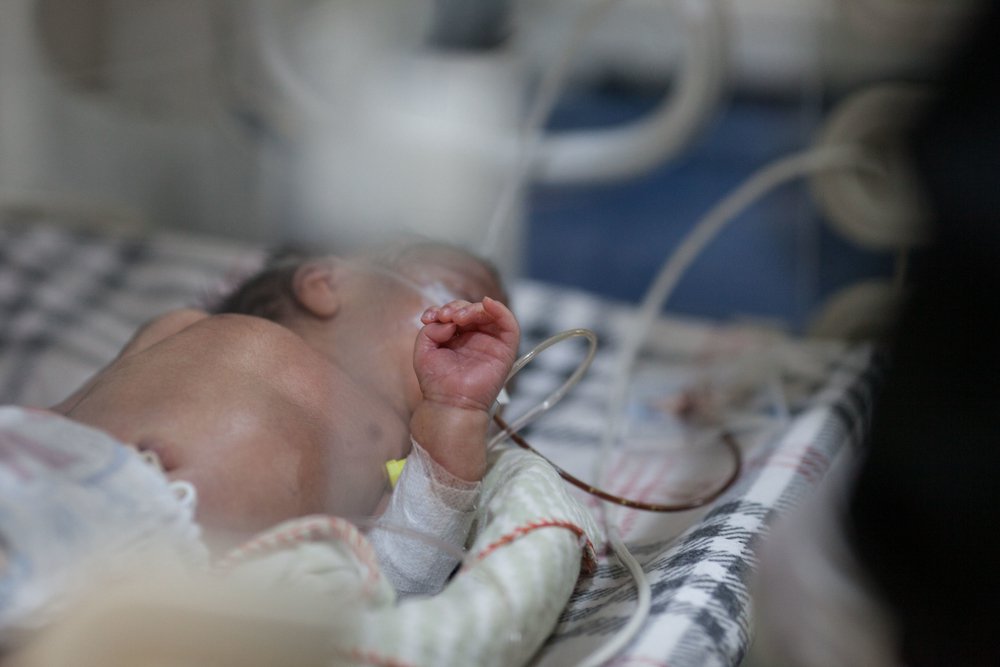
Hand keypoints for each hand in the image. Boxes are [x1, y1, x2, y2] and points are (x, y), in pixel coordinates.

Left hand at [414, 297, 519, 413]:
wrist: (449, 404)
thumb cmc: (436, 382)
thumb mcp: (424, 350)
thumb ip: (431, 330)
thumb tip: (449, 322)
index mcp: (457, 337)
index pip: (455, 313)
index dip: (442, 310)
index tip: (429, 317)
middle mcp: (475, 337)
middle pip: (471, 310)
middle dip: (456, 308)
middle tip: (445, 316)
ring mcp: (491, 342)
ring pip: (489, 313)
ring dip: (474, 308)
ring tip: (458, 316)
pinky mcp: (505, 349)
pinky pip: (509, 325)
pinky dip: (500, 310)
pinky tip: (486, 304)